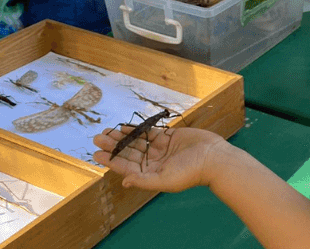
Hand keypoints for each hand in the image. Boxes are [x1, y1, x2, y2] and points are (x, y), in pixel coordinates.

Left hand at [93, 125, 229, 191]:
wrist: (214, 158)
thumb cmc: (191, 173)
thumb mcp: (165, 180)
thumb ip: (143, 181)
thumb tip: (124, 182)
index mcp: (151, 174)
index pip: (126, 167)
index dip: (111, 160)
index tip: (96, 154)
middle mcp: (153, 162)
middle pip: (128, 153)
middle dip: (113, 146)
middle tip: (97, 138)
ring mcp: (161, 149)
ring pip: (136, 142)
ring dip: (122, 137)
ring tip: (106, 132)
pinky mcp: (169, 137)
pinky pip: (149, 133)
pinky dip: (136, 130)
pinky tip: (124, 127)